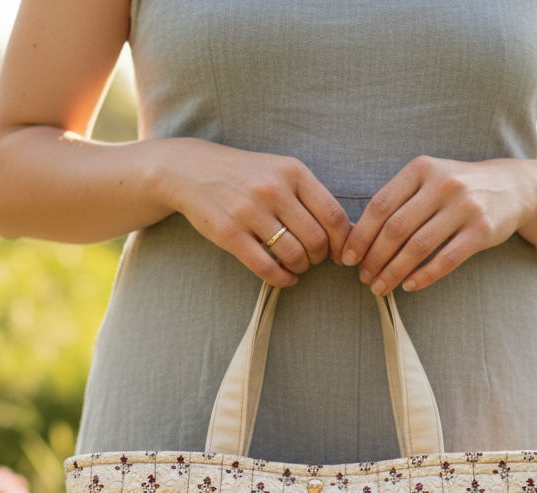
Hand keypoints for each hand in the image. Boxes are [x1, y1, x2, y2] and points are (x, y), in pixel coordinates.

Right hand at [161, 138, 351, 287]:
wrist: (191, 169)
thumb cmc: (245, 175)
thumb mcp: (280, 171)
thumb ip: (309, 196)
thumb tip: (344, 233)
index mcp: (293, 171)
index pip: (334, 216)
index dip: (342, 242)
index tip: (338, 253)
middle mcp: (274, 189)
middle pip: (316, 240)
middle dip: (320, 257)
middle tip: (313, 259)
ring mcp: (250, 212)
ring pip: (294, 255)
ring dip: (301, 267)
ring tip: (296, 265)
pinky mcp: (230, 234)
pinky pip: (267, 268)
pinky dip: (282, 279)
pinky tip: (285, 278)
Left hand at [339, 156, 536, 295]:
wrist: (513, 187)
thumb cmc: (457, 189)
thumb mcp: (428, 180)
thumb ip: (398, 201)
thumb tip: (359, 238)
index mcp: (421, 169)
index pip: (380, 206)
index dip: (360, 235)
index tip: (347, 258)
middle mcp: (442, 184)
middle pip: (396, 229)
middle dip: (374, 258)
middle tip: (363, 278)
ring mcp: (464, 207)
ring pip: (418, 247)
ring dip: (394, 272)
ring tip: (380, 287)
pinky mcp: (481, 231)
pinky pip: (446, 259)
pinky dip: (424, 276)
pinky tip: (409, 286)